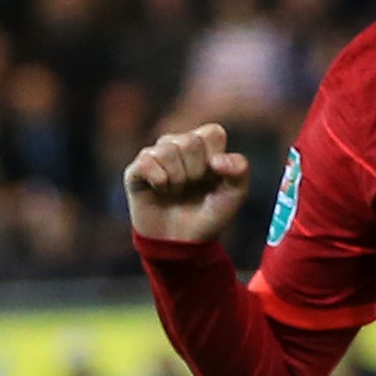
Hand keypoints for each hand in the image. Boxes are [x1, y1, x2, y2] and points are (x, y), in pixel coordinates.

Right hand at [123, 124, 252, 245]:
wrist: (183, 242)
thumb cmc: (209, 215)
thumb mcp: (234, 195)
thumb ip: (239, 171)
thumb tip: (217, 160)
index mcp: (204, 146)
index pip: (212, 133)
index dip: (215, 159)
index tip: (213, 179)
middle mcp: (178, 145)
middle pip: (189, 141)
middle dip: (195, 171)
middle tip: (192, 188)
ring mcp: (156, 155)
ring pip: (167, 150)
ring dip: (177, 179)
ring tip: (176, 192)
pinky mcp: (136, 169)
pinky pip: (147, 162)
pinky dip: (159, 181)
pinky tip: (160, 191)